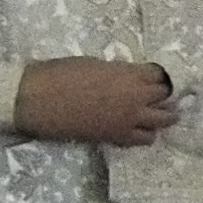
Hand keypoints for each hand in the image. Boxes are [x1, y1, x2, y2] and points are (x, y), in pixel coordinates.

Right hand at [16, 58, 177, 146]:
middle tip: (157, 96)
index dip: (156, 76)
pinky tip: (139, 131)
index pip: (160, 75)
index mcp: (129, 74)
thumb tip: (127, 76)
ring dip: (163, 116)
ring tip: (158, 115)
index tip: (152, 77)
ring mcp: (128, 119)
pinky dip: (146, 134)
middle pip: (165, 96)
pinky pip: (144, 139)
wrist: (36, 99)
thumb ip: (117, 71)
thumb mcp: (94, 64)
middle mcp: (136, 97)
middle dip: (163, 95)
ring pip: (163, 120)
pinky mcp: (116, 136)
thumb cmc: (59, 74)